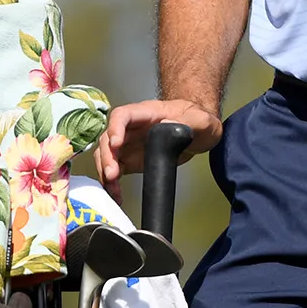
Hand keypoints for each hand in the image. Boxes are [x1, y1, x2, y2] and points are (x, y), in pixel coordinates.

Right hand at [94, 99, 221, 196]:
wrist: (198, 132)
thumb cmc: (197, 121)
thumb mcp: (200, 120)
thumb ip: (188, 122)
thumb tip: (166, 124)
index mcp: (147, 113)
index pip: (123, 115)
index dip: (115, 128)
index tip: (116, 144)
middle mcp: (132, 128)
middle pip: (109, 137)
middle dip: (107, 156)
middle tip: (112, 175)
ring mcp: (129, 144)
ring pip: (106, 155)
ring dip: (105, 171)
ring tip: (114, 188)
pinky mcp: (130, 161)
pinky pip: (114, 170)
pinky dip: (111, 183)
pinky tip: (116, 194)